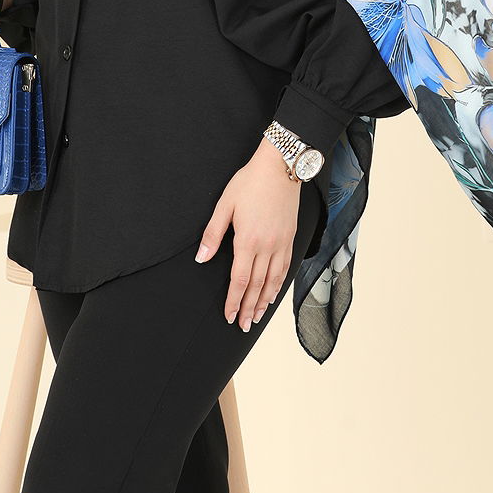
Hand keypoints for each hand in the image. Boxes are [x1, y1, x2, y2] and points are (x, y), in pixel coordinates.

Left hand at [195, 137, 300, 331]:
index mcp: (247, 240)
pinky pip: (285, 267)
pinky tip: (274, 293)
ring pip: (273, 280)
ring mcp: (281, 243)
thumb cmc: (250, 182)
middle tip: (244, 326)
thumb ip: (213, 234)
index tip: (229, 316)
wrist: (280, 166)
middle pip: (256, 286)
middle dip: (249, 308)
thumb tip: (201, 258)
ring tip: (258, 316)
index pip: (239, 280)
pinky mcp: (291, 237)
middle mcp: (267, 246)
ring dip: (264, 301)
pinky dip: (279, 284)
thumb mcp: (225, 205)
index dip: (234, 301)